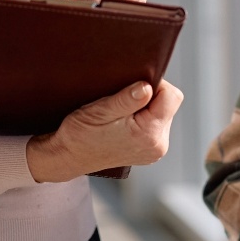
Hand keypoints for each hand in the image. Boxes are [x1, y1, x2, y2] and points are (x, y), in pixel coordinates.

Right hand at [26, 80, 183, 181]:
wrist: (67, 157)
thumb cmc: (79, 135)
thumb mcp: (99, 111)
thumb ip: (126, 99)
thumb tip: (148, 87)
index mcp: (149, 135)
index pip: (171, 96)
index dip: (155, 83)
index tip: (134, 83)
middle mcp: (157, 146)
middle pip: (168, 104)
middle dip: (150, 96)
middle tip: (123, 99)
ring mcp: (154, 151)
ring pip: (162, 114)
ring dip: (146, 107)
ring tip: (121, 112)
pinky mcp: (148, 152)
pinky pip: (155, 126)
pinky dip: (142, 118)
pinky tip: (123, 122)